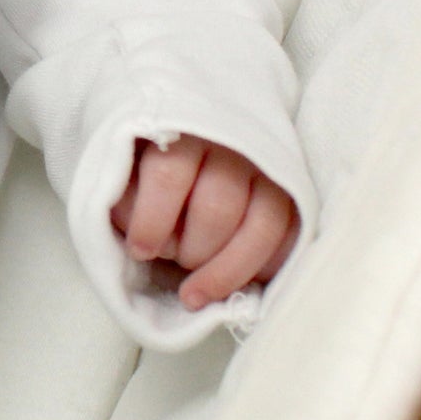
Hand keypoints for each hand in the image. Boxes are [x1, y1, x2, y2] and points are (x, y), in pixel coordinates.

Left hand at [109, 134, 300, 311]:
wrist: (203, 131)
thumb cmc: (154, 156)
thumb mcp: (127, 162)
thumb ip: (125, 194)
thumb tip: (143, 243)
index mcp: (183, 129)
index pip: (168, 176)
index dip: (152, 222)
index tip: (139, 251)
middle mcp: (233, 146)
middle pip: (217, 209)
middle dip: (192, 250)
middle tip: (176, 260)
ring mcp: (271, 170)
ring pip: (261, 228)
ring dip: (226, 270)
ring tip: (197, 290)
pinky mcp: (295, 195)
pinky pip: (292, 239)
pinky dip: (265, 269)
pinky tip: (240, 284)